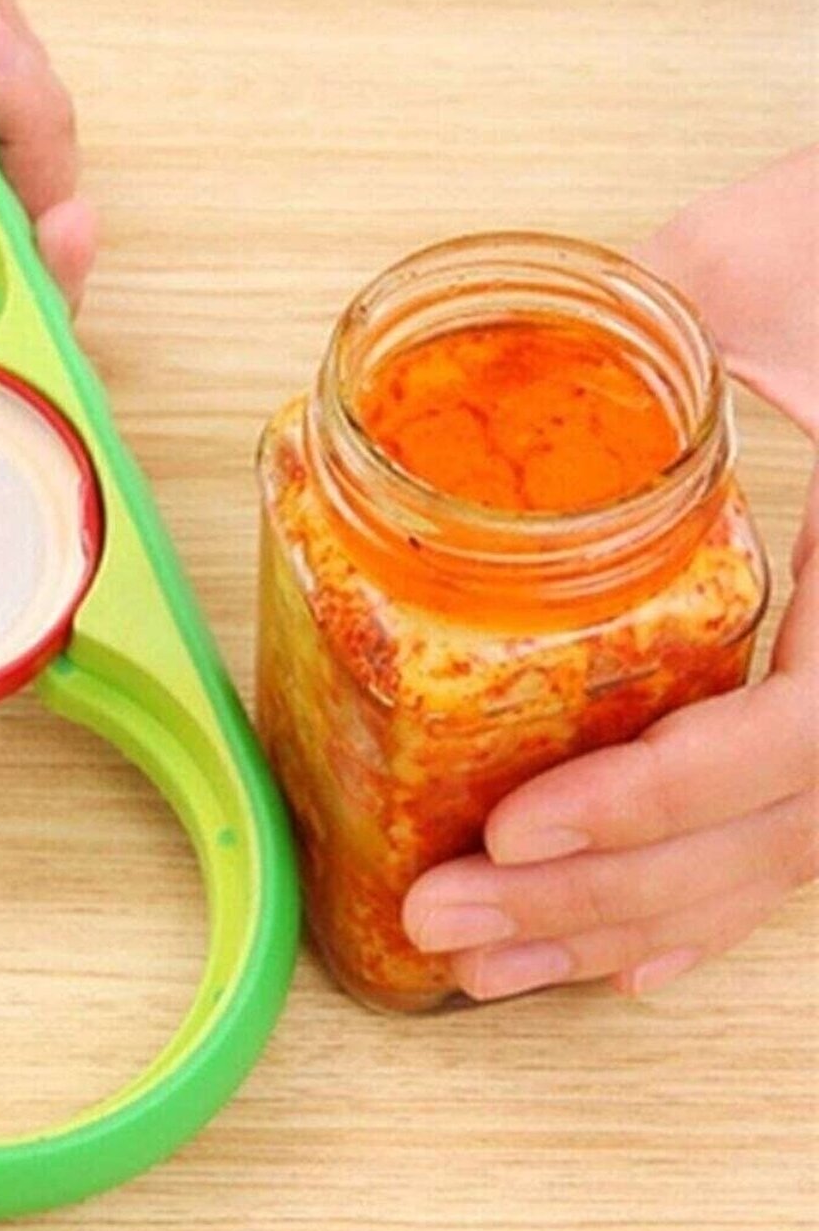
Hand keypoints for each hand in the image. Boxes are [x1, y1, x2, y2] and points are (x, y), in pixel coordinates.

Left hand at [402, 144, 818, 999]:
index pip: (797, 736)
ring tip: (487, 962)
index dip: (656, 798)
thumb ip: (628, 327)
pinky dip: (705, 910)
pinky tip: (622, 962)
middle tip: (448, 921)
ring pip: (774, 857)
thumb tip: (457, 382)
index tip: (515, 823)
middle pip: (766, 834)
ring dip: (623, 924)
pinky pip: (792, 836)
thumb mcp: (754, 267)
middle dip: (596, 897)